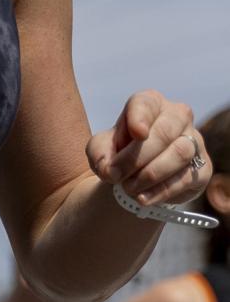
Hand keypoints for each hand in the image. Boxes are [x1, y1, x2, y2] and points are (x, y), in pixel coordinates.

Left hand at [86, 91, 211, 208]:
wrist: (135, 176)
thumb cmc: (118, 153)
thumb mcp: (100, 150)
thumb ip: (99, 154)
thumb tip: (111, 171)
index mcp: (150, 104)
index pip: (146, 103)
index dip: (141, 117)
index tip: (138, 133)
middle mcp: (177, 117)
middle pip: (164, 132)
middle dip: (137, 158)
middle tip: (116, 176)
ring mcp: (194, 141)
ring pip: (180, 154)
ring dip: (150, 174)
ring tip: (129, 188)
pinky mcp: (202, 168)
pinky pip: (186, 179)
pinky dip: (161, 191)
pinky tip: (143, 198)